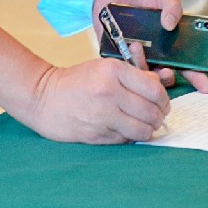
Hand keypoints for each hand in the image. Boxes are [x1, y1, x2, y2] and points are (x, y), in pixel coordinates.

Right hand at [13, 58, 171, 143]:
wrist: (44, 97)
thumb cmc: (77, 80)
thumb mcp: (104, 67)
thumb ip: (134, 75)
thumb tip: (160, 85)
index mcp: (113, 71)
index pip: (154, 89)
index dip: (164, 99)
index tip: (162, 102)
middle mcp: (109, 92)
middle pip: (151, 112)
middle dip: (159, 116)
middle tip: (156, 116)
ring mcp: (102, 116)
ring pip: (142, 130)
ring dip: (148, 129)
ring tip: (144, 125)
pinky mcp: (96, 135)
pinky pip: (126, 140)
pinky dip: (131, 137)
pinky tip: (125, 129)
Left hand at [90, 0, 207, 93]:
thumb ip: (172, 4)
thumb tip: (170, 23)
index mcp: (171, 42)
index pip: (187, 65)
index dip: (198, 76)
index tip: (206, 86)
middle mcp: (155, 53)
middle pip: (165, 75)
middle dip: (168, 78)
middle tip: (167, 71)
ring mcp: (137, 55)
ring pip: (143, 74)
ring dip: (144, 67)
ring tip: (139, 46)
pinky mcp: (118, 53)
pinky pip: (122, 67)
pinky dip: (125, 63)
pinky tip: (128, 46)